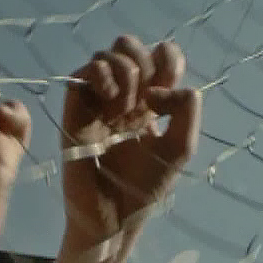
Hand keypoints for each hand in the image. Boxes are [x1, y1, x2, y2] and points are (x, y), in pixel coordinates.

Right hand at [59, 36, 201, 245]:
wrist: (113, 216)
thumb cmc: (145, 187)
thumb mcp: (180, 147)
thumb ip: (187, 109)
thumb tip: (157, 89)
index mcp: (149, 101)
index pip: (159, 55)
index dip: (167, 59)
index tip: (166, 91)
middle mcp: (122, 96)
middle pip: (128, 46)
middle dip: (143, 63)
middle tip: (145, 101)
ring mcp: (97, 102)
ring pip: (106, 55)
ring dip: (123, 74)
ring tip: (124, 111)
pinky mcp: (75, 111)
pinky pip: (83, 72)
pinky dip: (101, 77)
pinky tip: (110, 103)